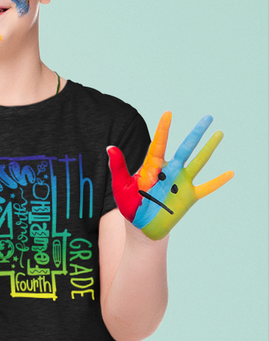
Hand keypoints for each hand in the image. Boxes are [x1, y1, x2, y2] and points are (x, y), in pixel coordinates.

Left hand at [108, 112, 231, 239]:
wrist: (141, 226)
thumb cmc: (130, 204)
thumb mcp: (121, 186)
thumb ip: (118, 167)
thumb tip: (110, 147)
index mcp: (153, 167)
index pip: (159, 144)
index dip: (163, 129)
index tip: (168, 114)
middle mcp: (170, 171)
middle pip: (185, 148)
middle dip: (196, 133)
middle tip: (208, 117)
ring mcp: (181, 183)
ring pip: (198, 162)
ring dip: (209, 148)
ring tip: (219, 133)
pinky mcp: (189, 197)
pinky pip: (207, 187)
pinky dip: (218, 181)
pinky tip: (231, 173)